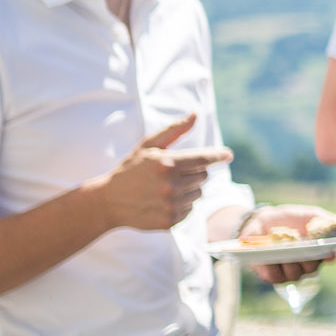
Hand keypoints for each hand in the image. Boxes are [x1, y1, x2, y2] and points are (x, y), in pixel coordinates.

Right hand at [92, 116, 232, 232]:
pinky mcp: (170, 221)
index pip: (204, 159)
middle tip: (172, 172)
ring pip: (199, 193)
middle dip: (193, 172)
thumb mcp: (148, 146)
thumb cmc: (131, 169)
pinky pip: (191, 209)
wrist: (108, 202)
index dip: (218, 156)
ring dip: (188, 188)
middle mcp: (170, 186)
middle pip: (203, 176)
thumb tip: (196, 114)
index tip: (227, 155)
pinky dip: (182, 204)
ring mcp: (171, 205)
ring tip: (165, 187)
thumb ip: (174, 130)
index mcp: (166, 164)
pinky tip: (163, 201)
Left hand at [239, 204, 335, 280]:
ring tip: (280, 245)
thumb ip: (329, 222)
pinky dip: (272, 266)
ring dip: (288, 260)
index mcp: (319, 251)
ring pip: (295, 274)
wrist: (261, 221)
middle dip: (305, 256)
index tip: (327, 252)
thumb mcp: (311, 215)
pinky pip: (276, 277)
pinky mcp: (273, 276)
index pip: (329, 257)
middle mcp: (306, 265)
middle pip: (312, 268)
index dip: (328, 255)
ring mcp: (290, 272)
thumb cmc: (290, 218)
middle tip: (297, 243)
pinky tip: (269, 255)